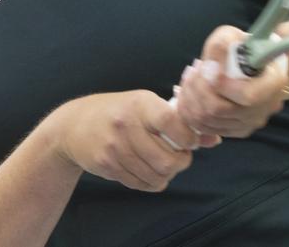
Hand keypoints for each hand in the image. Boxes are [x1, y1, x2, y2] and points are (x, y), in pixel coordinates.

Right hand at [49, 90, 216, 191]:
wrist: (74, 125)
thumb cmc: (119, 111)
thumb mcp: (146, 105)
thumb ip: (179, 121)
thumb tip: (214, 139)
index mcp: (140, 103)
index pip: (172, 121)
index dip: (188, 136)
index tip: (191, 140)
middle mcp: (127, 124)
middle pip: (167, 159)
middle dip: (181, 162)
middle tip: (180, 156)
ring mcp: (115, 147)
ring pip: (156, 175)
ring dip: (167, 175)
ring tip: (165, 164)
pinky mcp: (107, 165)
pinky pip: (140, 183)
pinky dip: (152, 182)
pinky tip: (149, 170)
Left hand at [175, 25, 288, 137]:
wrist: (250, 63)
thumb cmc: (242, 47)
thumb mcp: (232, 35)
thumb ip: (220, 46)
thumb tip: (209, 67)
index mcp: (273, 83)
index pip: (246, 96)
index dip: (221, 85)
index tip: (207, 66)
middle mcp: (265, 108)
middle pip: (219, 110)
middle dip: (197, 88)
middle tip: (193, 69)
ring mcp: (250, 123)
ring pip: (208, 121)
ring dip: (190, 98)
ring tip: (190, 78)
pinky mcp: (235, 131)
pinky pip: (205, 128)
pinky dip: (190, 110)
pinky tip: (189, 92)